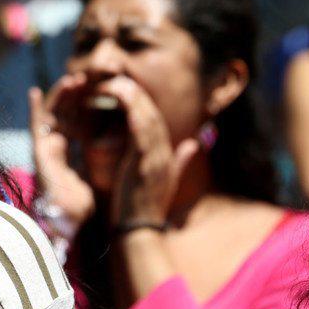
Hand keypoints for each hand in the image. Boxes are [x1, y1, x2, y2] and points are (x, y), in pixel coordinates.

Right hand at [30, 74, 94, 226]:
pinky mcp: (39, 152)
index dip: (88, 104)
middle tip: (88, 76)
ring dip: (62, 95)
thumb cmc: (83, 205)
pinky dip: (35, 109)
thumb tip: (126, 143)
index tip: (101, 88)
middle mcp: (58, 146)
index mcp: (73, 151)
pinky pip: (35, 127)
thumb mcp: (101, 173)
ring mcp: (47, 148)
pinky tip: (35, 92)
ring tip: (74, 78)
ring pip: (54, 114)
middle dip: (76, 94)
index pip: (81, 121)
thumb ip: (107, 157)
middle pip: (67, 113)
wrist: (69, 225)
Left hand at [103, 77, 198, 227]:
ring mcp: (156, 157)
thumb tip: (194, 145)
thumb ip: (180, 162)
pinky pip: (139, 128)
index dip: (144, 102)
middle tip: (119, 78)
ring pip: (147, 116)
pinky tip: (120, 95)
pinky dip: (131, 109)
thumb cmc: (145, 208)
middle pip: (153, 114)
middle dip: (137, 93)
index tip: (129, 89)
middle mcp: (165, 153)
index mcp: (168, 156)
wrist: (138, 230)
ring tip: (115, 81)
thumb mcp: (165, 182)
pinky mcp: (144, 161)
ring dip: (131, 95)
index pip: (158, 121)